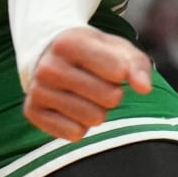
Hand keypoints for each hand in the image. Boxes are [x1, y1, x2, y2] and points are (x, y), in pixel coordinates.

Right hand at [22, 26, 152, 141]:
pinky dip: (81, 125)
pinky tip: (72, 107)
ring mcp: (37, 90)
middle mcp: (48, 66)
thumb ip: (137, 66)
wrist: (50, 55)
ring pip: (93, 119)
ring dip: (98, 111)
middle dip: (113, 94)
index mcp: (69, 42)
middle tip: (98, 82)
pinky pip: (75, 134)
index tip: (111, 66)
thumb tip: (145, 88)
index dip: (122, 73)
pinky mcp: (32, 112)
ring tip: (86, 94)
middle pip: (110, 98)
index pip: (118, 72)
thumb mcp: (117, 49)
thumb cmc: (93, 53)